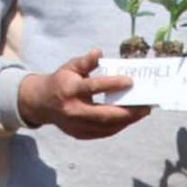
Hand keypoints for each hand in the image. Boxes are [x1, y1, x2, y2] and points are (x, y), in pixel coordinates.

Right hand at [17, 51, 148, 139]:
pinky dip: (117, 126)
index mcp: (70, 90)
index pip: (94, 87)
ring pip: (106, 127)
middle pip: (104, 114)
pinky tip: (129, 119)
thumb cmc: (60, 82)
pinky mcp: (79, 134)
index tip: (131, 81)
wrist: (41, 104)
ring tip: (141, 113)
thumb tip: (99, 52)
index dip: (113, 84)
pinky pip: (103, 133)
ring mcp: (76, 125)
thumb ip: (85, 62)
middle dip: (127, 111)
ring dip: (126, 121)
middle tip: (145, 106)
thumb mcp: (70, 68)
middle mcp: (73, 110)